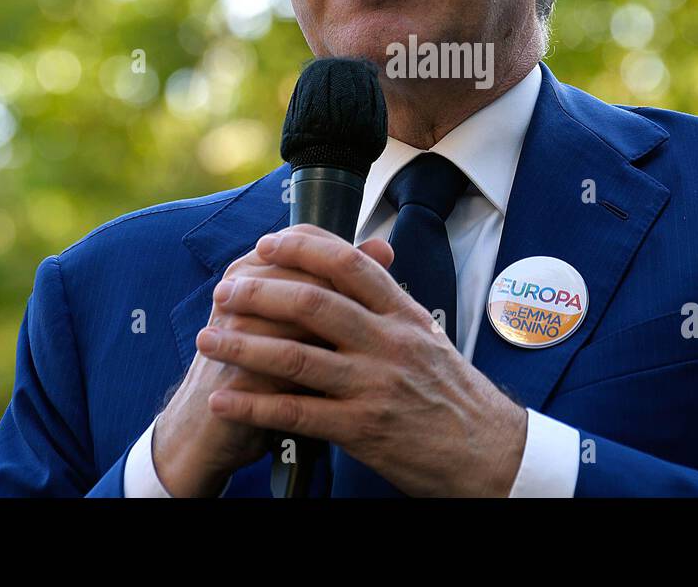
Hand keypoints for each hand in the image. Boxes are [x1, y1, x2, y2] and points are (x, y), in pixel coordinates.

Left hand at [196, 224, 527, 496]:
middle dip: (258, 293)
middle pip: (313, 303)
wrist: (489, 453)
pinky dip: (253, 407)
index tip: (266, 244)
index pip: (348, 263)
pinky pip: (296, 414)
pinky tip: (223, 400)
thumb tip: (364, 259)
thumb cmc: (455, 395)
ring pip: (295, 357)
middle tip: (225, 290)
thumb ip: (390, 302)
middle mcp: (389, 344)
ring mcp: (375, 387)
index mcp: (404, 315)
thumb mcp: (429, 335)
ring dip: (242, 346)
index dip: (301, 248)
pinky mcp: (363, 430)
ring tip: (208, 338)